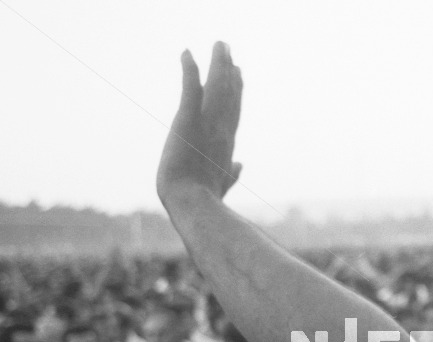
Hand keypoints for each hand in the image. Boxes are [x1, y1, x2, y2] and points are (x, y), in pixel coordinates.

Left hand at [157, 42, 242, 205]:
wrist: (193, 202)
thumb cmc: (204, 199)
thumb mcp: (222, 186)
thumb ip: (232, 174)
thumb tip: (241, 166)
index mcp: (226, 145)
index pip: (233, 112)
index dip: (237, 92)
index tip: (239, 75)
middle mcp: (221, 130)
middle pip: (229, 95)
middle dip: (229, 71)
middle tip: (229, 52)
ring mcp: (206, 124)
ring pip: (216, 87)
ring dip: (218, 63)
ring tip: (220, 45)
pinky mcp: (187, 120)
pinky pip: (190, 89)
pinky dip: (190, 70)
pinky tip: (187, 53)